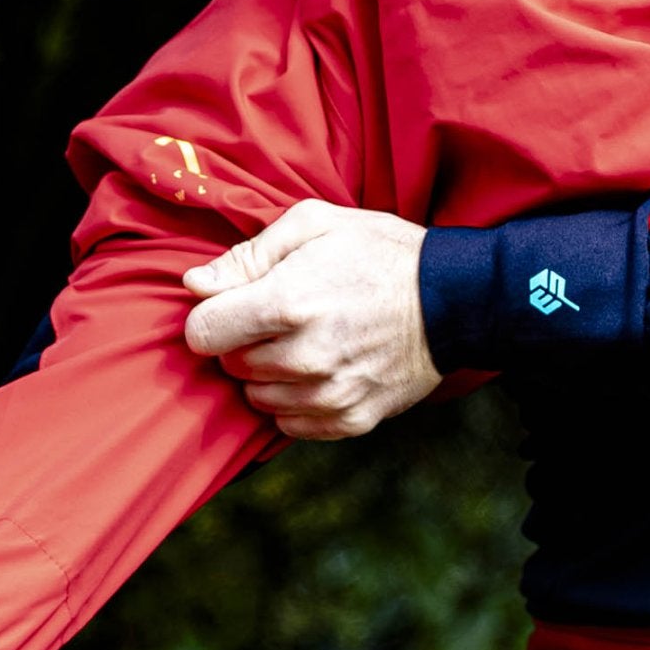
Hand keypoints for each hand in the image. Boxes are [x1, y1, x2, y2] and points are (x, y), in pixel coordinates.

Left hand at [182, 199, 440, 439]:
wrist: (454, 298)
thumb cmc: (378, 253)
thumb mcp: (313, 225)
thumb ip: (247, 256)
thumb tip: (195, 285)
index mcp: (287, 303)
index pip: (203, 332)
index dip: (210, 316)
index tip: (232, 305)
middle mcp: (304, 356)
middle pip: (231, 365)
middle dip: (244, 341)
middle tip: (280, 317)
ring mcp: (328, 394)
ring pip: (257, 398)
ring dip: (268, 374)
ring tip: (303, 341)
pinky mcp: (350, 420)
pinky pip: (291, 424)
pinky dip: (295, 400)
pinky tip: (320, 369)